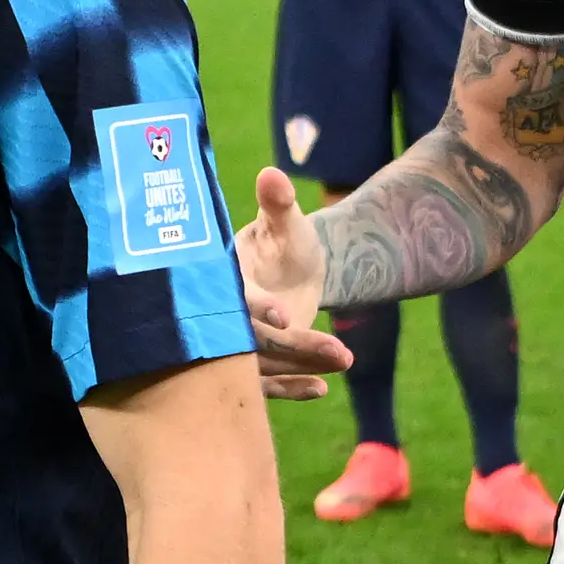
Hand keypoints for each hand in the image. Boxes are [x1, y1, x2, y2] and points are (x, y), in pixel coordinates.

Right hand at [235, 166, 352, 399]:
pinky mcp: (249, 366)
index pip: (231, 296)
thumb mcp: (284, 221)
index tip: (285, 314)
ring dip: (302, 366)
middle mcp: (219, 315)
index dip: (255, 306)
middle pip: (250, 339)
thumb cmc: (283, 241)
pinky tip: (322, 389)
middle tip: (340, 351)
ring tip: (345, 359)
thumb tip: (272, 175)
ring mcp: (231, 345)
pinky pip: (264, 385)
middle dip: (293, 345)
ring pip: (261, 366)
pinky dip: (291, 389)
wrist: (289, 271)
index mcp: (219, 278)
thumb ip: (278, 203)